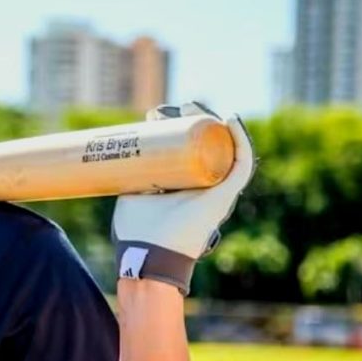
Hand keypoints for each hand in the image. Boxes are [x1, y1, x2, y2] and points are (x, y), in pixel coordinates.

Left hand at [111, 102, 254, 294]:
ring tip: (195, 107)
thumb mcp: (130, 195)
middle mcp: (205, 187)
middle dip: (195, 121)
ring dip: (213, 124)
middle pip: (207, 145)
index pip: (188, 149)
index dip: (177, 127)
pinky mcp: (225, 196)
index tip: (156, 114)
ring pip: (224, 148)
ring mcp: (218, 191)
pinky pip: (241, 163)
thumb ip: (130, 178)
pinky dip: (240, 140)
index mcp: (186, 185)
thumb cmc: (138, 230)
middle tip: (176, 107)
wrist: (150, 253)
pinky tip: (231, 120)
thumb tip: (120, 157)